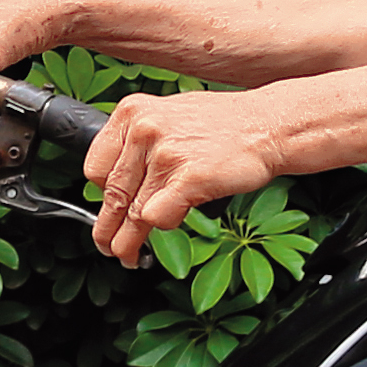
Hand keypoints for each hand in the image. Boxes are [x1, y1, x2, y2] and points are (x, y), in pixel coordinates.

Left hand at [75, 91, 283, 264]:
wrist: (270, 125)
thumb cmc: (225, 125)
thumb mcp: (169, 116)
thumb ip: (140, 144)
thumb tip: (117, 185)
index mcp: (132, 112)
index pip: (95, 167)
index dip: (101, 196)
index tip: (109, 210)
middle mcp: (144, 129)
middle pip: (112, 195)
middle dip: (108, 230)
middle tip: (109, 246)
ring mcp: (166, 153)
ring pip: (134, 213)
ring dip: (130, 242)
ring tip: (131, 255)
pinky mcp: (189, 178)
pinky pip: (157, 218)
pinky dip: (162, 229)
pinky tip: (170, 228)